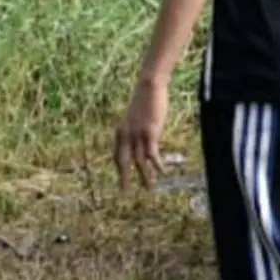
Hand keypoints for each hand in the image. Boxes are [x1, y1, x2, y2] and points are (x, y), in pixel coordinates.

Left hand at [114, 75, 168, 191]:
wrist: (148, 86)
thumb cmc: (145, 99)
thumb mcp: (136, 117)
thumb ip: (137, 130)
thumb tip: (145, 139)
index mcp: (120, 131)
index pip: (117, 155)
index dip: (120, 168)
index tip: (123, 177)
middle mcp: (125, 135)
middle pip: (123, 162)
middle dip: (124, 179)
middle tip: (125, 193)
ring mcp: (136, 135)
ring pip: (138, 161)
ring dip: (144, 176)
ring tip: (149, 189)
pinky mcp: (149, 133)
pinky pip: (151, 154)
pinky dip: (157, 164)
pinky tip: (162, 172)